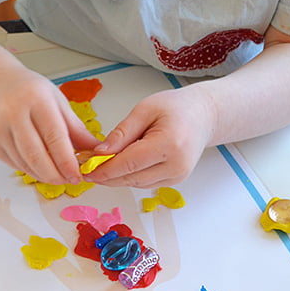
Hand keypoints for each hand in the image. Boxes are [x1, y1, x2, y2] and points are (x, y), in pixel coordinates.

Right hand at [0, 66, 98, 183]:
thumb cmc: (29, 91)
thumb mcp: (57, 101)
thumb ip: (76, 128)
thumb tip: (97, 151)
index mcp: (36, 100)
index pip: (54, 137)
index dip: (67, 161)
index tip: (78, 175)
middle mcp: (14, 114)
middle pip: (37, 156)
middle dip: (56, 175)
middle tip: (70, 180)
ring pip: (26, 164)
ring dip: (45, 175)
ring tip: (59, 175)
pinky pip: (16, 165)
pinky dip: (32, 171)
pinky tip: (43, 169)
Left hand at [85, 84, 214, 187]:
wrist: (203, 116)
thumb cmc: (176, 107)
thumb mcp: (145, 109)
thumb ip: (122, 132)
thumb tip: (100, 152)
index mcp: (170, 144)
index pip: (129, 163)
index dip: (105, 169)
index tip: (86, 168)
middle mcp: (176, 166)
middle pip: (132, 178)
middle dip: (107, 176)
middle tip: (86, 169)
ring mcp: (178, 176)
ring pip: (137, 183)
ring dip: (116, 177)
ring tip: (99, 165)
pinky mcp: (175, 180)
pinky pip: (145, 183)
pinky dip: (129, 176)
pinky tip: (118, 166)